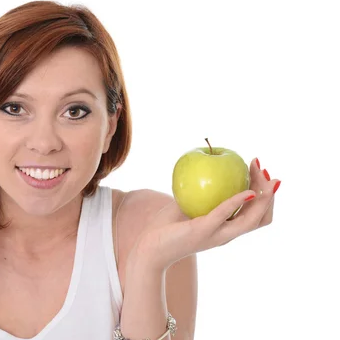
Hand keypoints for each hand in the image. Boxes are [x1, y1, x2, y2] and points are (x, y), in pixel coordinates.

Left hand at [131, 158, 280, 271]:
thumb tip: (206, 170)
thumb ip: (199, 193)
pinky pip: (224, 215)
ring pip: (252, 220)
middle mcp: (227, 235)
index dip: (266, 197)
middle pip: (261, 217)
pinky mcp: (203, 231)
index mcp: (225, 229)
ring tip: (265, 177)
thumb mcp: (186, 205)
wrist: (149, 250)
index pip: (257, 216)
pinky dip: (238, 202)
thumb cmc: (165, 228)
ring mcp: (217, 235)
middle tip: (265, 169)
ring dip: (263, 198)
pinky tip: (246, 191)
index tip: (262, 173)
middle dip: (270, 193)